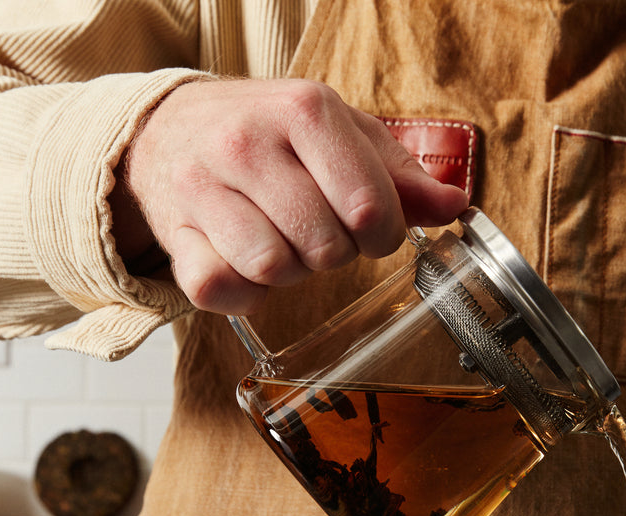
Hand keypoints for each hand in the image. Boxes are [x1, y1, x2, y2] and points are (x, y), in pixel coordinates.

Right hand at [113, 79, 469, 314]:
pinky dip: (243, 294)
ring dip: (290, 273)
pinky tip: (245, 266)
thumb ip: (400, 175)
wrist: (171, 126)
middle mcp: (248, 142)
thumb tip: (454, 206)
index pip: (366, 205)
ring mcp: (202, 186)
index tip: (370, 228)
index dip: (382, 234)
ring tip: (281, 241)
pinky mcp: (173, 231)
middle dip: (334, 253)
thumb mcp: (340, 134)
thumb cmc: (270, 133)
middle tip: (318, 232)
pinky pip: (221, 289)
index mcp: (304, 111)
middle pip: (324, 245)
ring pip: (273, 268)